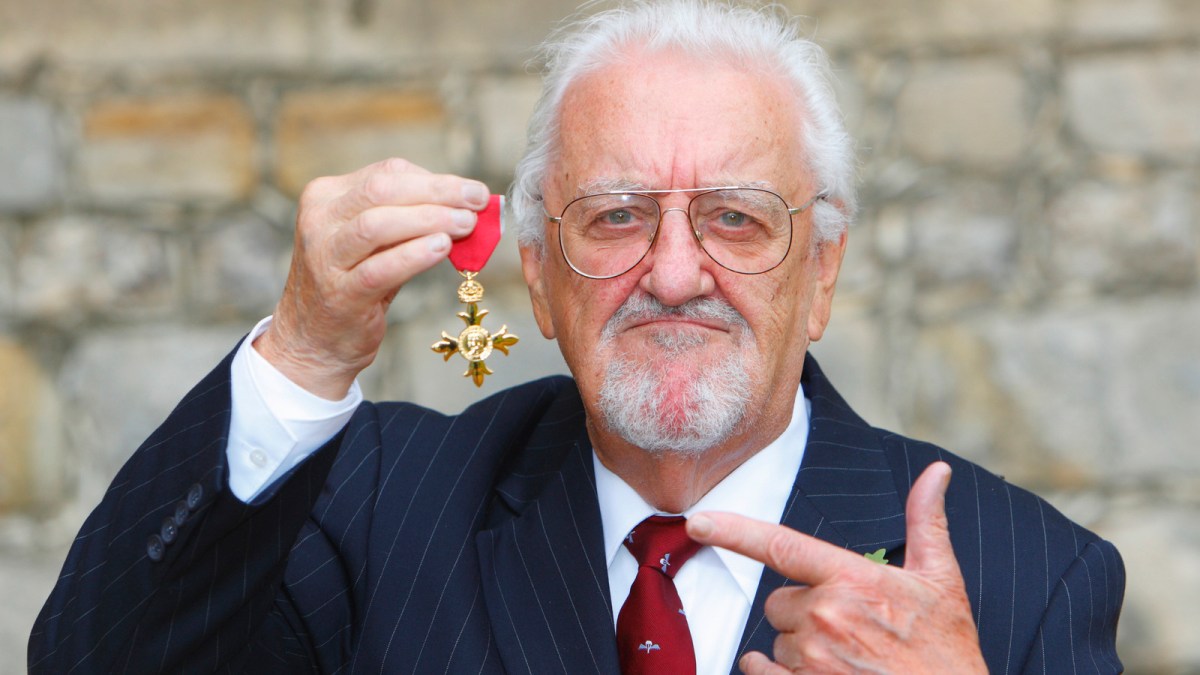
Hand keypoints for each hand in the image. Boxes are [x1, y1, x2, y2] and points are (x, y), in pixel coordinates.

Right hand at [256, 158, 490, 398]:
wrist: (313, 341)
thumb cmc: (353, 284)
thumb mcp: (374, 243)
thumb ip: (409, 220)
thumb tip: (467, 205)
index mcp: (327, 197)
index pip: (386, 174)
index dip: (435, 179)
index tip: (472, 191)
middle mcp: (319, 220)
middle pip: (382, 190)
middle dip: (437, 192)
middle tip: (477, 201)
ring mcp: (324, 257)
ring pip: (378, 224)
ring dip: (430, 219)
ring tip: (466, 225)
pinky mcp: (339, 293)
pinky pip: (380, 268)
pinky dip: (415, 255)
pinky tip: (442, 248)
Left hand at [687, 462, 986, 673]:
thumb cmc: (946, 648)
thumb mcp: (941, 580)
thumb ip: (926, 521)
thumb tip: (937, 472)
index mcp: (852, 579)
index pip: (780, 545)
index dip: (732, 530)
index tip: (697, 521)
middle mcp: (824, 616)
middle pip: (778, 602)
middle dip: (803, 612)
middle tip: (849, 628)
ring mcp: (812, 658)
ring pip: (775, 640)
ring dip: (799, 647)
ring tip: (846, 658)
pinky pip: (759, 671)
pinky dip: (774, 672)